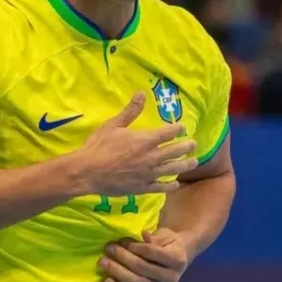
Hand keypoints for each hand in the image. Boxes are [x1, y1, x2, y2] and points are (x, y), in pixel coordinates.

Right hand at [72, 93, 197, 195]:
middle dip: (187, 146)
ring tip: (194, 162)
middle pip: (175, 151)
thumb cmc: (99, 146)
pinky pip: (161, 187)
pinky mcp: (142, 187)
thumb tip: (141, 93)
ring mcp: (148, 174)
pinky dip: (170, 185)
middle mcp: (151, 157)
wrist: (87, 172)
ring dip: (185, 165)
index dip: (177, 129)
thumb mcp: (113, 125)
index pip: (168, 133)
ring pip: (173, 169)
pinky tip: (175, 184)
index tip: (182, 127)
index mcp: (145, 140)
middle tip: (194, 144)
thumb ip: (130, 111)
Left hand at [99, 229, 190, 281]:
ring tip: (103, 262)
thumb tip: (142, 234)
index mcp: (177, 260)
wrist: (176, 257)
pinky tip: (107, 280)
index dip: (137, 247)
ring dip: (117, 272)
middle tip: (109, 248)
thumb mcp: (165, 236)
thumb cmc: (168, 243)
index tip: (123, 241)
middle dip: (123, 257)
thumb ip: (153, 238)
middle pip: (142, 268)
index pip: (154, 253)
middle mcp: (170, 277)